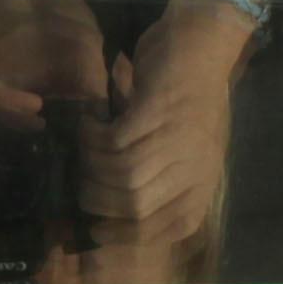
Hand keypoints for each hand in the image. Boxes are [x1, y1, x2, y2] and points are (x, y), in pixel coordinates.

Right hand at [84, 0, 259, 262]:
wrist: (201, 47)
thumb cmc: (189, 102)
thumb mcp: (188, 152)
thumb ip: (165, 184)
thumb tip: (117, 217)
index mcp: (203, 183)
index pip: (166, 229)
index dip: (124, 236)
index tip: (96, 232)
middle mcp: (194, 165)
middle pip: (137, 206)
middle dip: (99, 202)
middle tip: (80, 189)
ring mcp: (178, 138)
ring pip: (123, 175)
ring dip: (92, 167)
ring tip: (81, 155)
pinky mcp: (158, 110)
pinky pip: (116, 140)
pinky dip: (93, 137)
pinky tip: (87, 126)